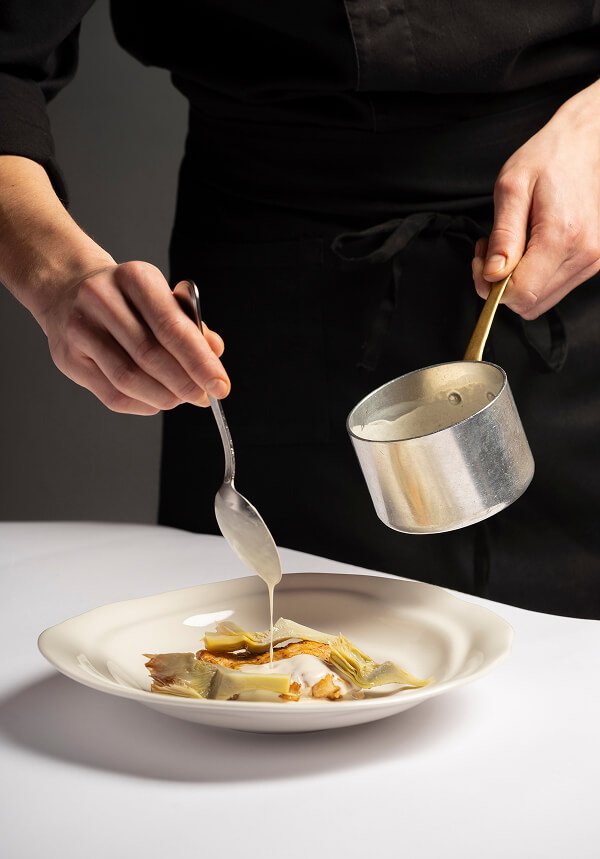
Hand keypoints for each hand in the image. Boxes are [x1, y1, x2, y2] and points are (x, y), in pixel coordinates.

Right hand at [40, 261, 229, 414]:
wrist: (67, 291)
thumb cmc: (127, 299)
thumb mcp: (161, 297)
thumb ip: (191, 325)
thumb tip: (216, 352)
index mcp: (135, 278)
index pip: (172, 327)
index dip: (200, 362)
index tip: (220, 385)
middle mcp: (103, 300)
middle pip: (150, 355)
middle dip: (185, 384)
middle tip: (204, 397)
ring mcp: (81, 329)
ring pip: (129, 379)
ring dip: (164, 397)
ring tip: (181, 399)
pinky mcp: (69, 359)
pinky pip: (112, 395)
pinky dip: (142, 404)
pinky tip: (156, 400)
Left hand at [472, 79, 599, 319]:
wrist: (581, 144)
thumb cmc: (546, 159)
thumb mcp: (511, 188)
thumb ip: (503, 236)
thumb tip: (493, 275)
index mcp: (562, 236)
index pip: (521, 293)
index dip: (492, 288)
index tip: (481, 263)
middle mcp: (584, 254)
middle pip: (530, 303)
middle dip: (499, 287)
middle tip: (488, 253)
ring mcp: (591, 260)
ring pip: (540, 301)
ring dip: (514, 284)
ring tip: (506, 247)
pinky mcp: (590, 261)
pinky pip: (552, 289)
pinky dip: (531, 279)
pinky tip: (524, 251)